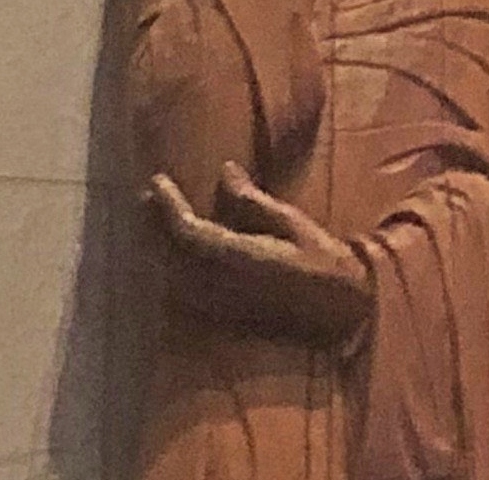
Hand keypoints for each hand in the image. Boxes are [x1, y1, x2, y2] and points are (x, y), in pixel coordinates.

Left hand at [144, 161, 371, 346]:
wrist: (342, 315)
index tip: (157, 180)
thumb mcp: (293, 224)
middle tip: (147, 197)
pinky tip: (174, 254)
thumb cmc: (326, 265)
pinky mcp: (219, 316)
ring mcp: (215, 305)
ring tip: (155, 220)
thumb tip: (224, 171)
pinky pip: (181, 289)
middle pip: (167, 253)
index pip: (184, 230)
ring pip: (170, 273)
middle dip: (153, 223)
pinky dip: (171, 266)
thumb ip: (251, 202)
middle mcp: (216, 285)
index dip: (167, 205)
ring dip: (158, 245)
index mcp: (235, 258)